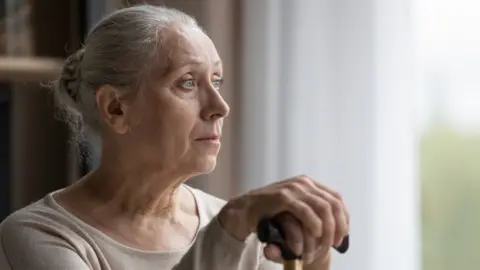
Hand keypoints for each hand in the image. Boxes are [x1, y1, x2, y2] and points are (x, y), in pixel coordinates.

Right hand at [217, 175, 349, 264]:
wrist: (245, 209)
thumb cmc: (271, 212)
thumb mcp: (295, 208)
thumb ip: (312, 210)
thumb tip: (335, 223)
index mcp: (309, 183)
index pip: (336, 198)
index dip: (344, 217)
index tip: (343, 234)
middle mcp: (304, 183)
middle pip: (333, 203)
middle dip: (338, 225)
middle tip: (336, 242)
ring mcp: (293, 188)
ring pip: (323, 207)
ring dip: (328, 227)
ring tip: (326, 242)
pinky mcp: (283, 197)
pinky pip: (305, 211)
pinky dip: (314, 223)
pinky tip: (316, 233)